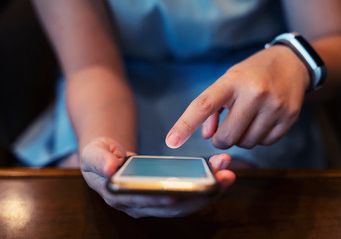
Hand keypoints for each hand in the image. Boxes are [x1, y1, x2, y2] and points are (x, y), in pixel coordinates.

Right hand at [81, 137, 234, 217]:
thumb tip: (109, 169)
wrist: (109, 159)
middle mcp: (141, 206)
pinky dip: (206, 184)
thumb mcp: (93, 153)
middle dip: (200, 194)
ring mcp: (156, 202)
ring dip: (209, 189)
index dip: (161, 200)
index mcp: (121, 198)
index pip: (144, 204)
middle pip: (174, 206)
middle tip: (222, 178)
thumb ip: (99, 159)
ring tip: (228, 172)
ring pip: (187, 202)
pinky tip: (220, 171)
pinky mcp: (168, 194)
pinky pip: (189, 193)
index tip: (179, 193)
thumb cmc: (101, 156)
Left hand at [166, 45, 309, 148]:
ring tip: (246, 120)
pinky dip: (258, 138)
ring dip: (240, 138)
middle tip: (224, 130)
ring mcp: (274, 106)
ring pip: (246, 143)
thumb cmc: (252, 74)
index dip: (185, 125)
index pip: (203, 105)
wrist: (291, 63)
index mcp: (232, 81)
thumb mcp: (228, 81)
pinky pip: (265, 143)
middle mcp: (254, 93)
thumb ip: (212, 109)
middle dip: (221, 139)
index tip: (171, 141)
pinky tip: (261, 122)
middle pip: (226, 136)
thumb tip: (207, 136)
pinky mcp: (289, 117)